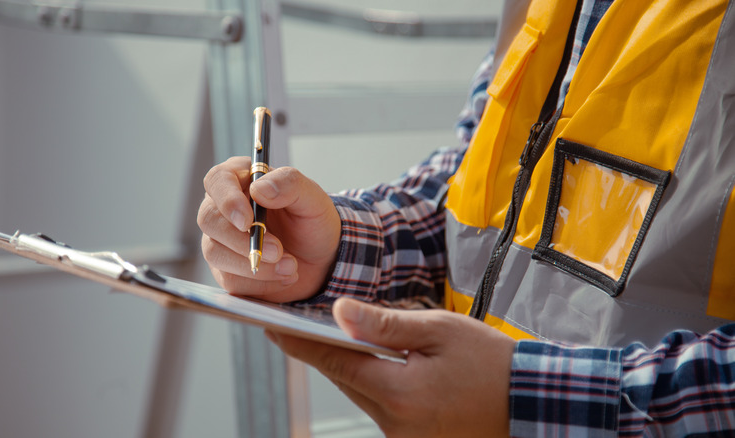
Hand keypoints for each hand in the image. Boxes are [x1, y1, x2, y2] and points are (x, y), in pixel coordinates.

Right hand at [198, 156, 340, 302]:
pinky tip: (284, 276)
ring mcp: (221, 240)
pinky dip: (260, 282)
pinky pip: (229, 279)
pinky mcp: (226, 269)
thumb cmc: (312, 222)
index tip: (247, 221)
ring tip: (291, 266)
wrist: (322, 259)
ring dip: (254, 265)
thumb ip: (290, 184)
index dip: (227, 200)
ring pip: (215, 252)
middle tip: (277, 251)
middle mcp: (224, 208)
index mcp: (242, 180)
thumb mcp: (313, 198)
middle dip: (242, 240)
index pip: (218, 180)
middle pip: (208, 219)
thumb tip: (259, 189)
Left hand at [267, 298, 515, 436]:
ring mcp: (403, 437)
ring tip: (330, 336)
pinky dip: (370, 382)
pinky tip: (370, 362)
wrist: (530, 404)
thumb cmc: (491, 363)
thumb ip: (385, 324)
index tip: (271, 325)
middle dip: (320, 351)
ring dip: (347, 366)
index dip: (298, 342)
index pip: (334, 361)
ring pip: (359, 393)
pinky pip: (378, 406)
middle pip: (343, 379)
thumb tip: (338, 311)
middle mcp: (395, 424)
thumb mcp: (440, 331)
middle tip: (294, 324)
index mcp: (400, 393)